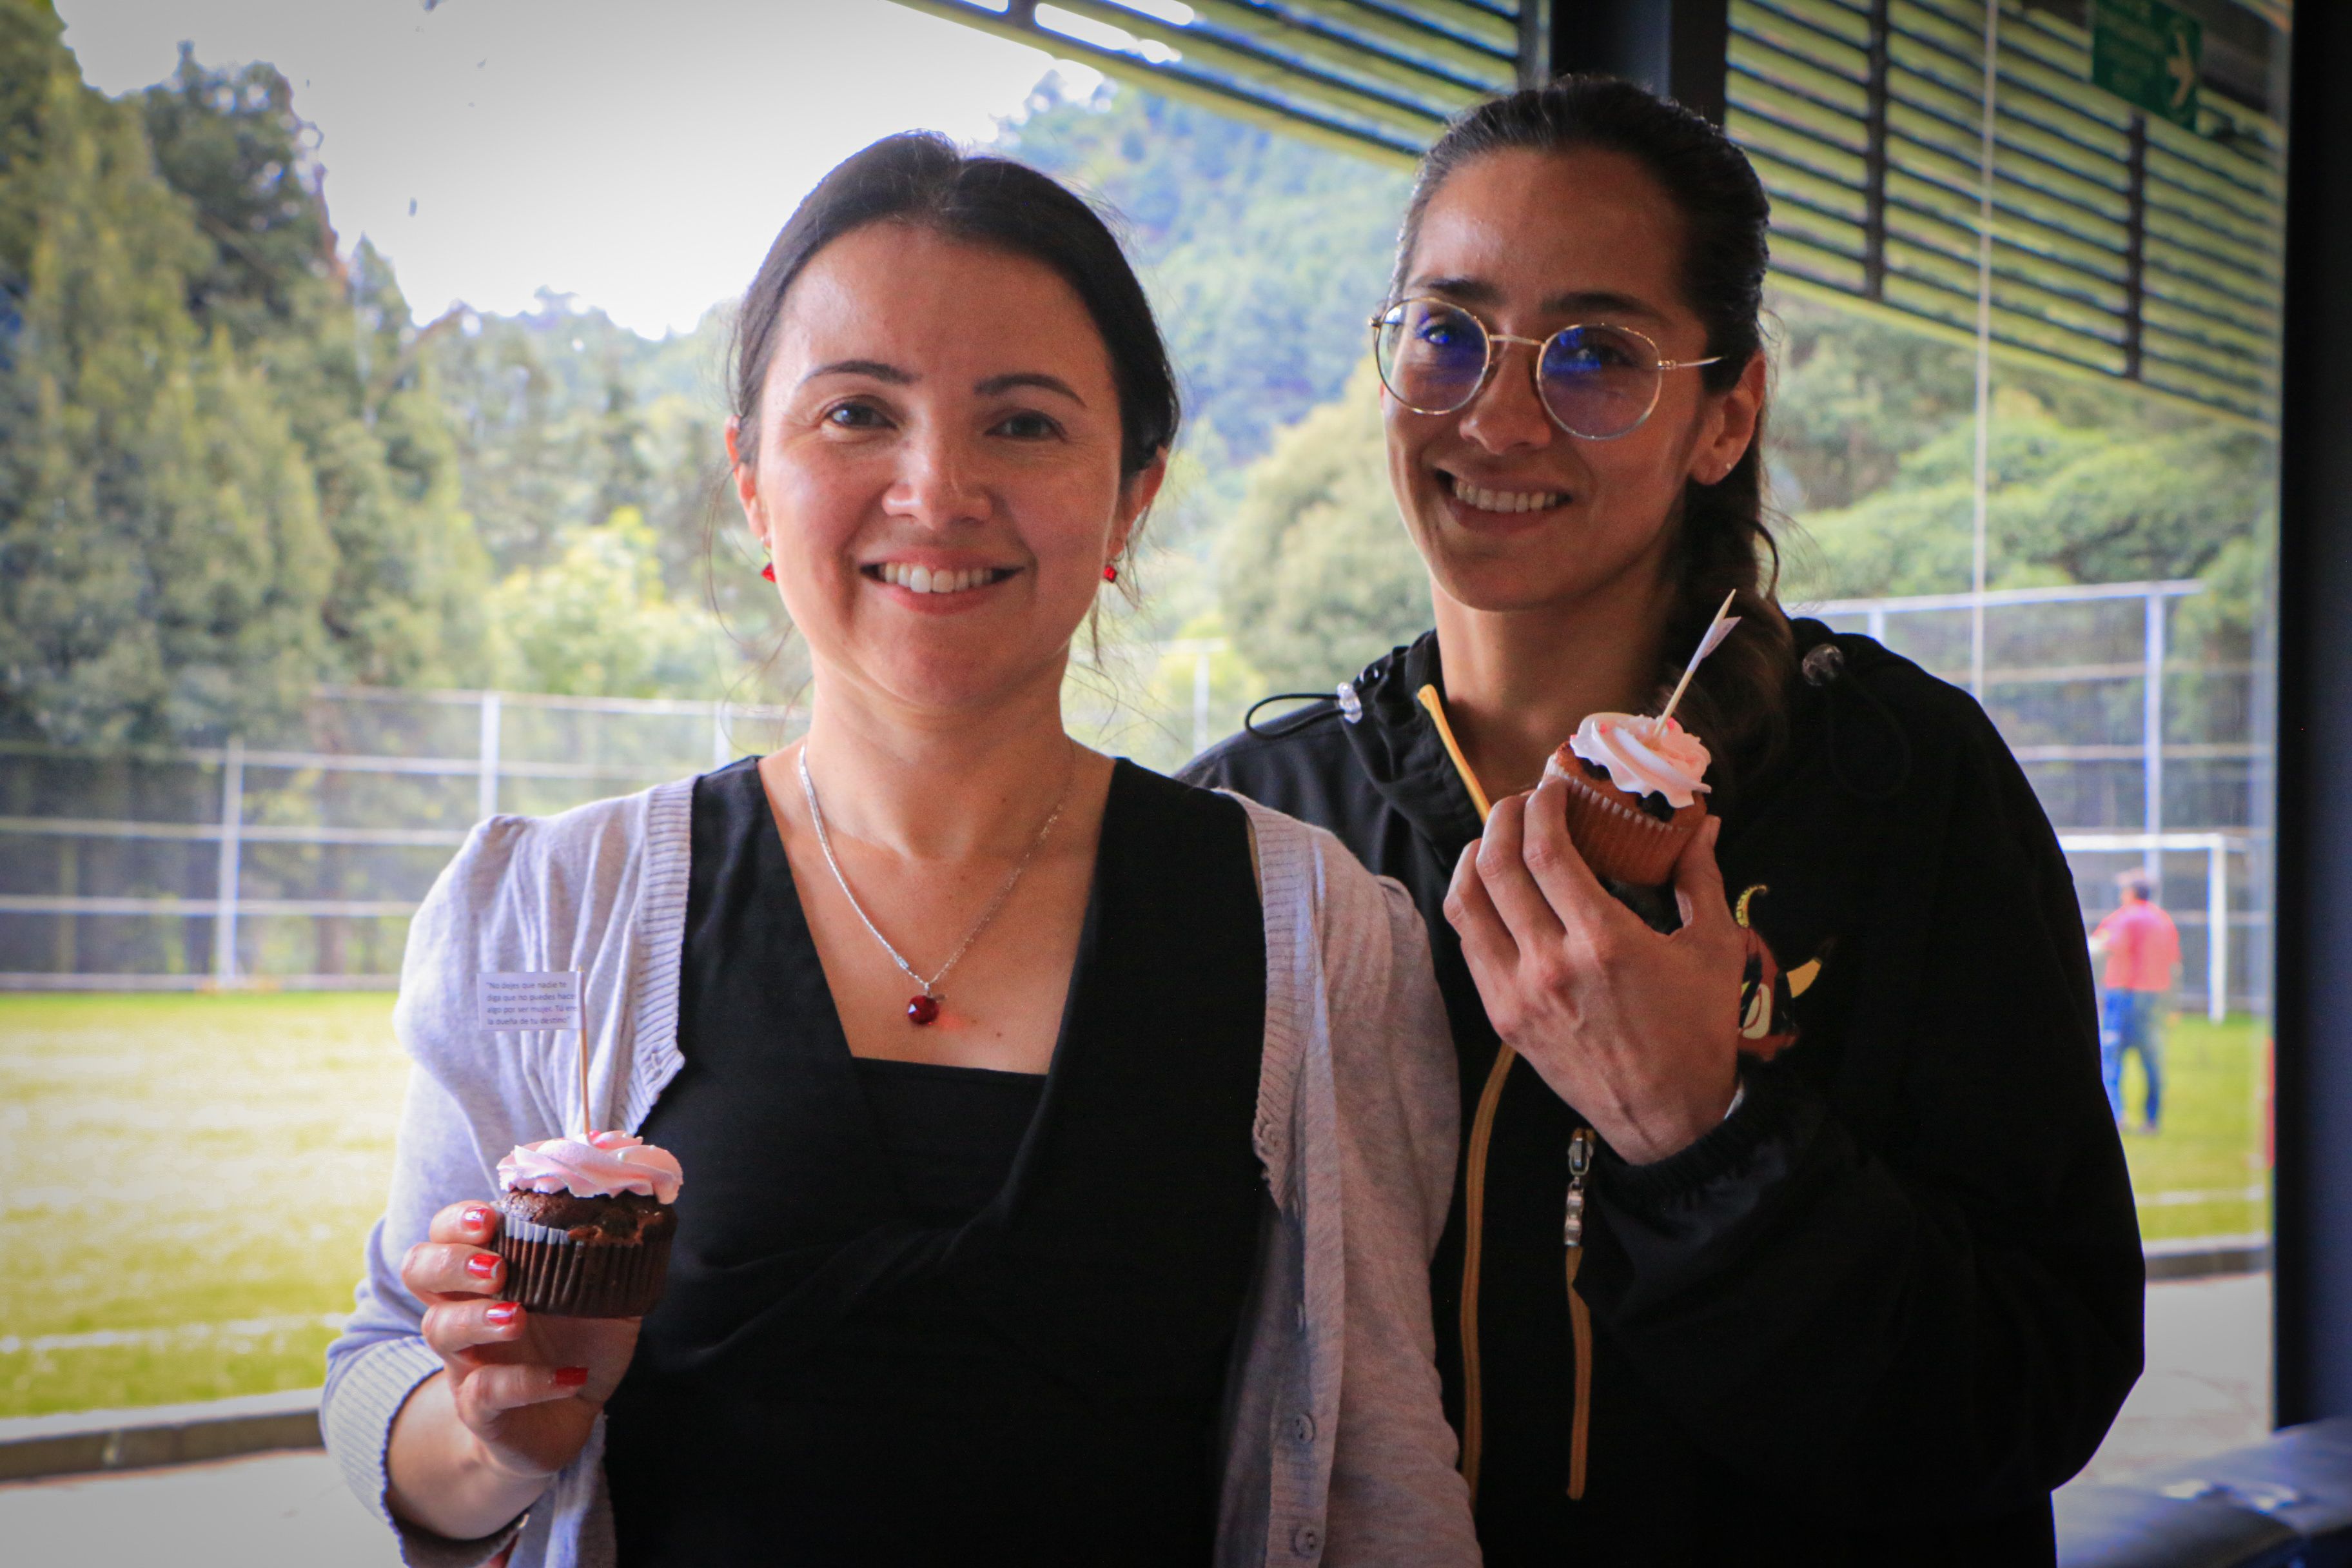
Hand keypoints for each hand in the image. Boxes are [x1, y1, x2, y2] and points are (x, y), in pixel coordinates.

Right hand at [400, 1200, 642, 1482]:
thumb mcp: (600, 1297)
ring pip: (440, 1329)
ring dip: (479, 1318)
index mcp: (488, 1276)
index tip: (488, 1218)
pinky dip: (528, 1382)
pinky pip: (483, 1392)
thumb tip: (644, 1218)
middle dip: (451, 1261)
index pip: (444, 1234)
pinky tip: (570, 1375)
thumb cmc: (576, 1345)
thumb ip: (612, 1260)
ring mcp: (467, 1361)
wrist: (564, 1422)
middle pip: (418, 1270)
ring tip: (519, 1317)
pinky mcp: (480, 1410)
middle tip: (498, 1268)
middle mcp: (465, 1312)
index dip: (455, 1222)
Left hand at [1444, 776, 1745, 1164]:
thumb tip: (1703, 825)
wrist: (1667, 1119)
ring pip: (1466, 903)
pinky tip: (1491, 887)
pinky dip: (1472, 903)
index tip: (1551, 785)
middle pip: (1496, 867)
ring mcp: (1518, 993)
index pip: (1546, 850)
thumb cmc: (1697, 1033)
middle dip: (1504, 818)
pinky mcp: (1503, 1018)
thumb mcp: (1712, 951)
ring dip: (1475, 856)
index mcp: (1604, 942)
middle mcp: (1550, 965)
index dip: (1540, 805)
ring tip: (1498, 836)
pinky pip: (1469, 944)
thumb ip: (1700, 880)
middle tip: (1523, 801)